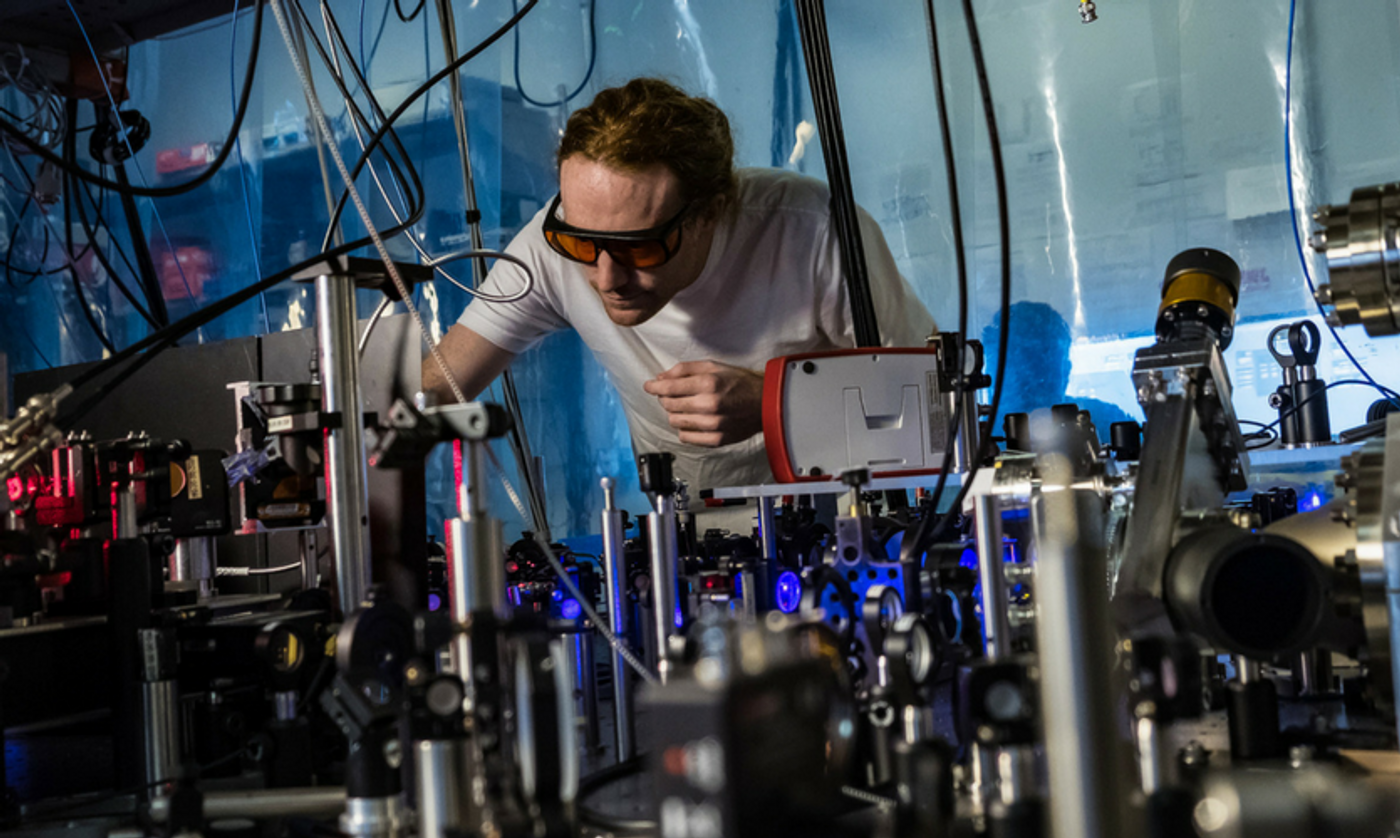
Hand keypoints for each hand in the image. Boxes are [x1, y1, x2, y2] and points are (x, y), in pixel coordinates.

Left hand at [642, 360, 763, 446]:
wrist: (766, 402)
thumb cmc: (740, 382)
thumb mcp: (713, 366)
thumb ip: (685, 370)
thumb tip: (661, 377)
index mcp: (708, 383)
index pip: (669, 387)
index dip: (654, 386)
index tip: (649, 386)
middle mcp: (709, 405)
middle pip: (669, 405)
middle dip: (665, 398)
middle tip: (671, 394)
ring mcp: (713, 424)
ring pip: (675, 422)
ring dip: (674, 413)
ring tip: (685, 407)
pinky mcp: (716, 439)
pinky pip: (686, 438)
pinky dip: (684, 429)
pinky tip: (692, 421)